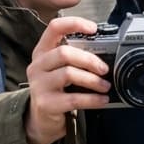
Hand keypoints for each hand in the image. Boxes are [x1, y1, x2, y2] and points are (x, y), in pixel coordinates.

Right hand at [24, 17, 111, 143]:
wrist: (41, 119)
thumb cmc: (57, 90)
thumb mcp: (60, 70)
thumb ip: (75, 58)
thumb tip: (105, 55)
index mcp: (42, 52)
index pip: (54, 28)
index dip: (74, 24)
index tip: (94, 29)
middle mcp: (37, 65)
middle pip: (64, 53)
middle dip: (89, 59)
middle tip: (104, 69)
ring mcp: (39, 85)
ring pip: (68, 74)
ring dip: (92, 80)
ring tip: (105, 86)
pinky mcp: (45, 103)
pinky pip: (73, 98)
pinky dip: (92, 99)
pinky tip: (102, 100)